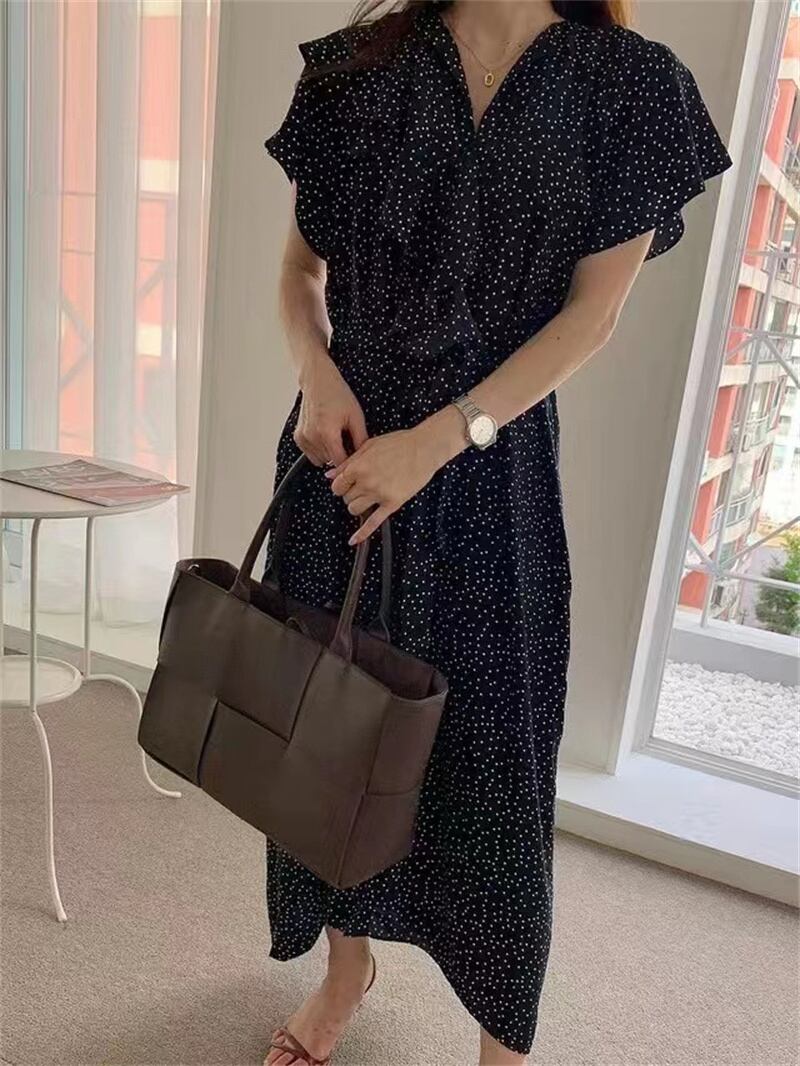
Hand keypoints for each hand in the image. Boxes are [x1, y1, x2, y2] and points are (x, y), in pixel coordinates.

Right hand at [294, 355, 367, 466]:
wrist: (318, 380)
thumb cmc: (337, 394)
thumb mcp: (356, 416)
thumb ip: (360, 440)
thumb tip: (363, 458)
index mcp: (327, 433)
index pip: (339, 462)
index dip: (349, 461)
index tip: (354, 455)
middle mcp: (312, 437)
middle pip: (330, 462)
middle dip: (339, 455)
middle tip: (346, 440)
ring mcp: (303, 437)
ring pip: (320, 460)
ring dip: (329, 454)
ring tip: (335, 436)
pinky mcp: (298, 437)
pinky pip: (311, 454)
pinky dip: (319, 449)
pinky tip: (325, 435)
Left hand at [324, 426, 444, 545]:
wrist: (425, 448)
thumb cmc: (400, 443)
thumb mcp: (369, 445)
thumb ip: (348, 461)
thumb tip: (329, 474)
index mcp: (358, 466)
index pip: (336, 485)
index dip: (340, 485)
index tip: (345, 485)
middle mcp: (366, 482)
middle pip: (345, 498)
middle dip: (350, 494)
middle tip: (360, 488)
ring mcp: (379, 494)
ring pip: (354, 510)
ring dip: (357, 506)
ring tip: (366, 499)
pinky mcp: (392, 503)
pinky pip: (373, 522)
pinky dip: (362, 533)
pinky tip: (354, 540)